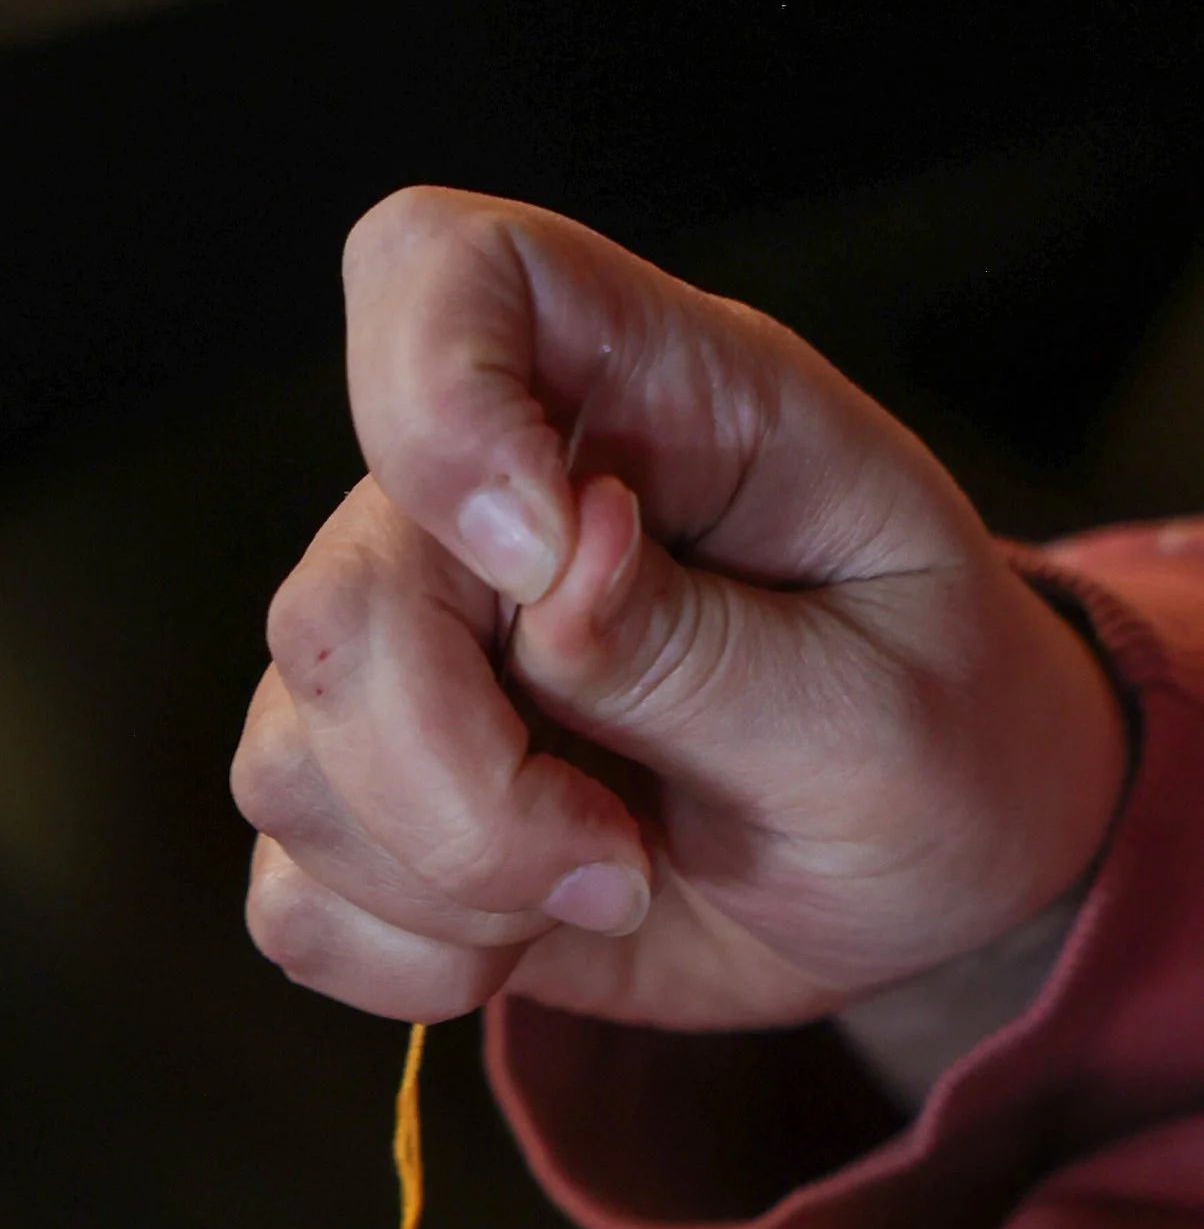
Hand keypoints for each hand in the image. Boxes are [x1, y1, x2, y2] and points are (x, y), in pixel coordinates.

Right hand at [232, 190, 1127, 1032]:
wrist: (924, 888)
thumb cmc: (940, 747)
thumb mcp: (884, 705)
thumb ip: (707, 644)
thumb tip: (554, 575)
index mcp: (652, 403)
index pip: (443, 272)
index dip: (435, 400)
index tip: (539, 561)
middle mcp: (496, 508)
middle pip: (336, 600)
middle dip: (455, 784)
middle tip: (617, 866)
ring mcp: (420, 655)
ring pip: (288, 759)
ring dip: (443, 882)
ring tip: (607, 888)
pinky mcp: (379, 805)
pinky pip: (291, 894)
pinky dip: (399, 956)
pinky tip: (519, 945)